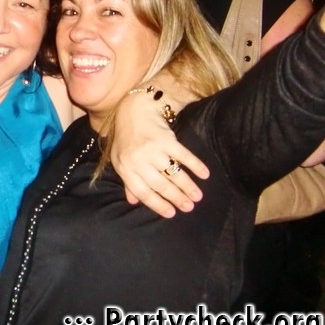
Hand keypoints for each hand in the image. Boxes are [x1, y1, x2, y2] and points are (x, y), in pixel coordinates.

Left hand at [111, 85, 208, 218]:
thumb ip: (127, 180)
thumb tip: (133, 201)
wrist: (134, 110)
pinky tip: (204, 174)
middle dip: (177, 198)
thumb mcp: (120, 159)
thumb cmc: (126, 137)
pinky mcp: (166, 139)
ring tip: (197, 196)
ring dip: (188, 187)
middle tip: (189, 207)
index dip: (158, 204)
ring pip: (173, 173)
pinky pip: (184, 156)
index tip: (171, 214)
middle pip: (160, 185)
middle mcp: (138, 160)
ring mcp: (153, 150)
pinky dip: (196, 166)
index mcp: (125, 168)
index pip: (143, 192)